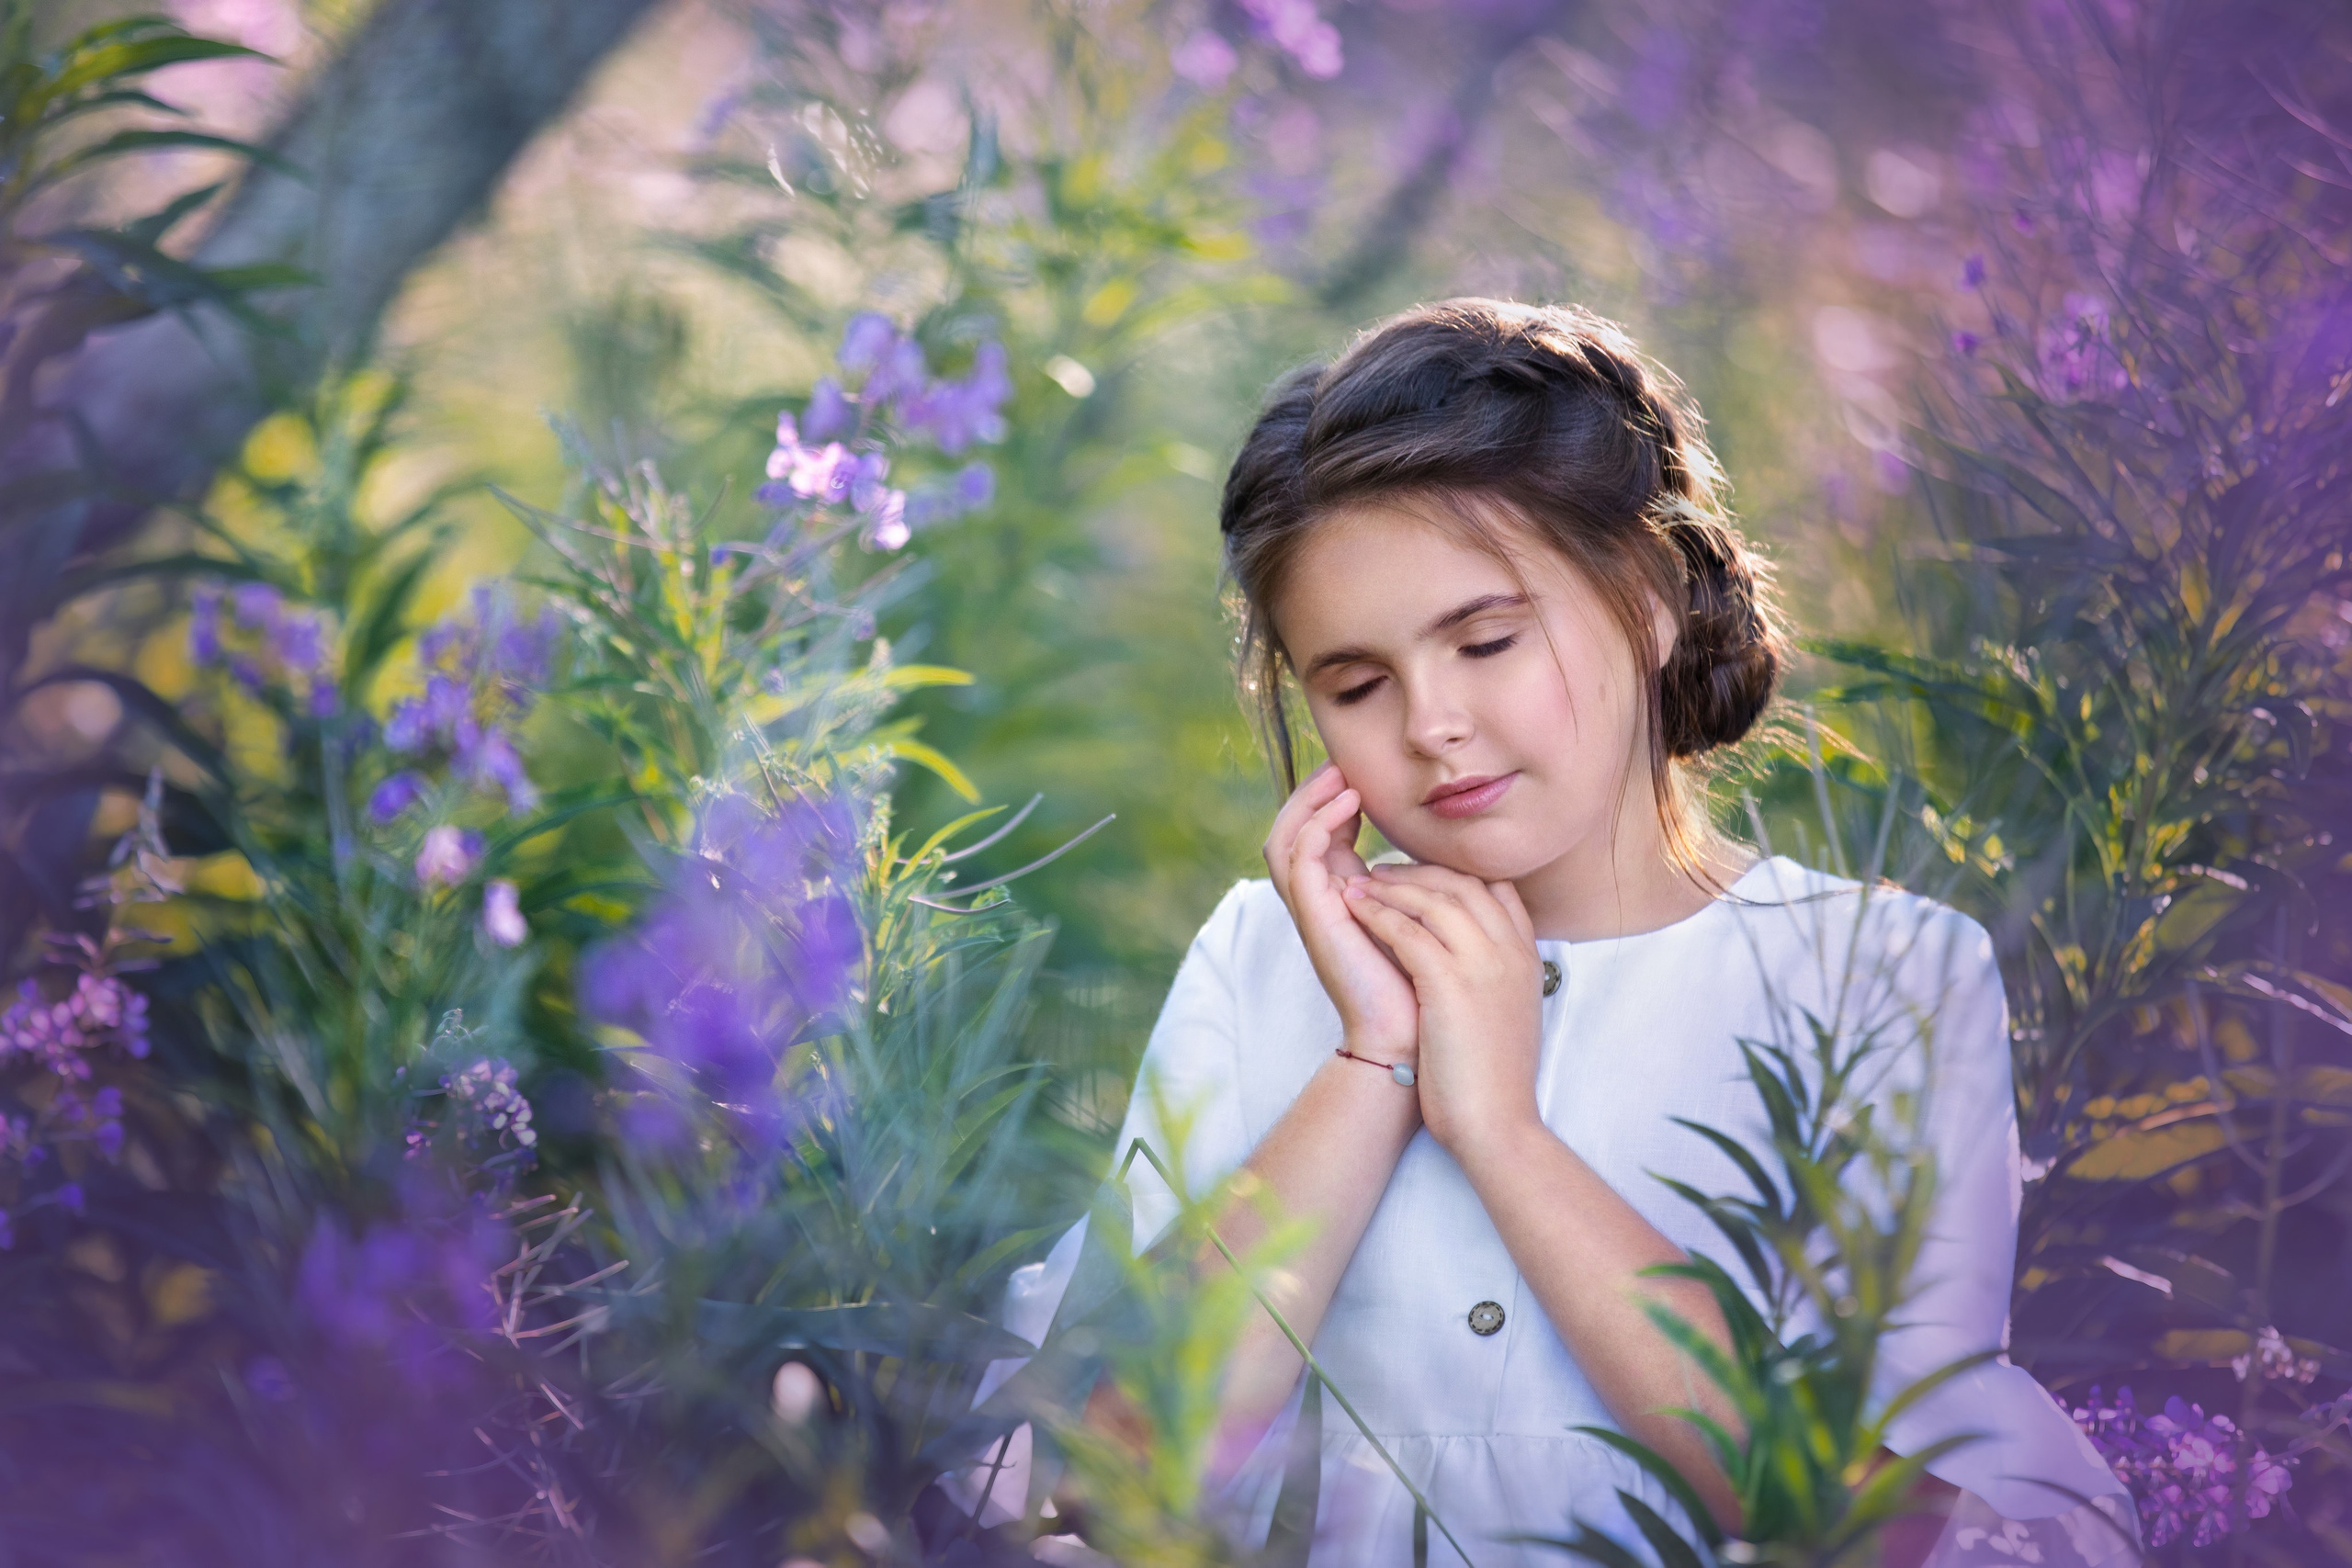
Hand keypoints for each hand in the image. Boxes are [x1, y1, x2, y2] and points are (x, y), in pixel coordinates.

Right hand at [1263, 762, 1419, 1059]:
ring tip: (1342, 776)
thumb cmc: (1425, 982)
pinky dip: (1319, 825)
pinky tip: (1349, 805)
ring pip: (1285, 838)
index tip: (1363, 772)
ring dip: (1311, 801)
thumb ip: (1420, 881)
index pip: (1319, 833)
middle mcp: (1319, 901)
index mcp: (1341, 897)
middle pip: (1291, 829)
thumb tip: (1442, 846)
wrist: (1413, 1035)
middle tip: (1341, 763)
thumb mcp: (1423, 915)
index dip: (1333, 798)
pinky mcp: (1315, 917)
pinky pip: (1299, 859)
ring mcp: (1312, 910)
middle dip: (1313, 791)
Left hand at [1342, 863, 1543, 1152]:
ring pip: (1434, 899)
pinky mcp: (1451, 982)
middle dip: (1418, 872)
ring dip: (1391, 887)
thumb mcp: (1507, 1014)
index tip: (1422, 877)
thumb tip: (1469, 960)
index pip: (1497, 890)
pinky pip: (1407, 930)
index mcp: (1527, 958)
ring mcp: (1484, 964)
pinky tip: (1353, 909)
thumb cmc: (1492, 1080)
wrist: (1496, 1124)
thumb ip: (1496, 977)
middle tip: (1381, 872)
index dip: (1455, 875)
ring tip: (1359, 884)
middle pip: (1464, 885)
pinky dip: (1377, 914)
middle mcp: (1511, 952)